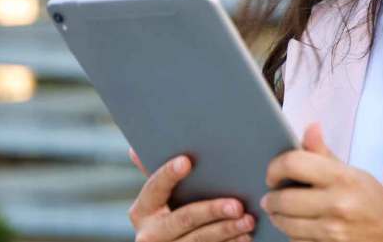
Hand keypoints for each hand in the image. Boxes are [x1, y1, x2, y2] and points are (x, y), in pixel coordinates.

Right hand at [127, 148, 258, 241]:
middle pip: (184, 218)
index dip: (168, 174)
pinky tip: (245, 236)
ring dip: (227, 230)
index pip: (155, 188)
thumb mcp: (164, 199)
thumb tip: (134, 150)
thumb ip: (161, 178)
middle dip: (212, 210)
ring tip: (248, 220)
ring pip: (200, 239)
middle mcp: (149, 235)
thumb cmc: (174, 214)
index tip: (186, 161)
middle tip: (237, 205)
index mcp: (143, 211)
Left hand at [261, 122, 382, 240]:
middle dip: (271, 198)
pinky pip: (296, 241)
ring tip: (280, 211)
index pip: (293, 164)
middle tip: (270, 197)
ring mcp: (333, 231)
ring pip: (286, 224)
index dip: (275, 168)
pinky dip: (292, 234)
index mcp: (342, 177)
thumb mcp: (351, 171)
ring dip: (278, 217)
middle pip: (283, 199)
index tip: (273, 175)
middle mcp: (337, 204)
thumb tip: (310, 128)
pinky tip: (299, 226)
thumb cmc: (370, 199)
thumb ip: (324, 153)